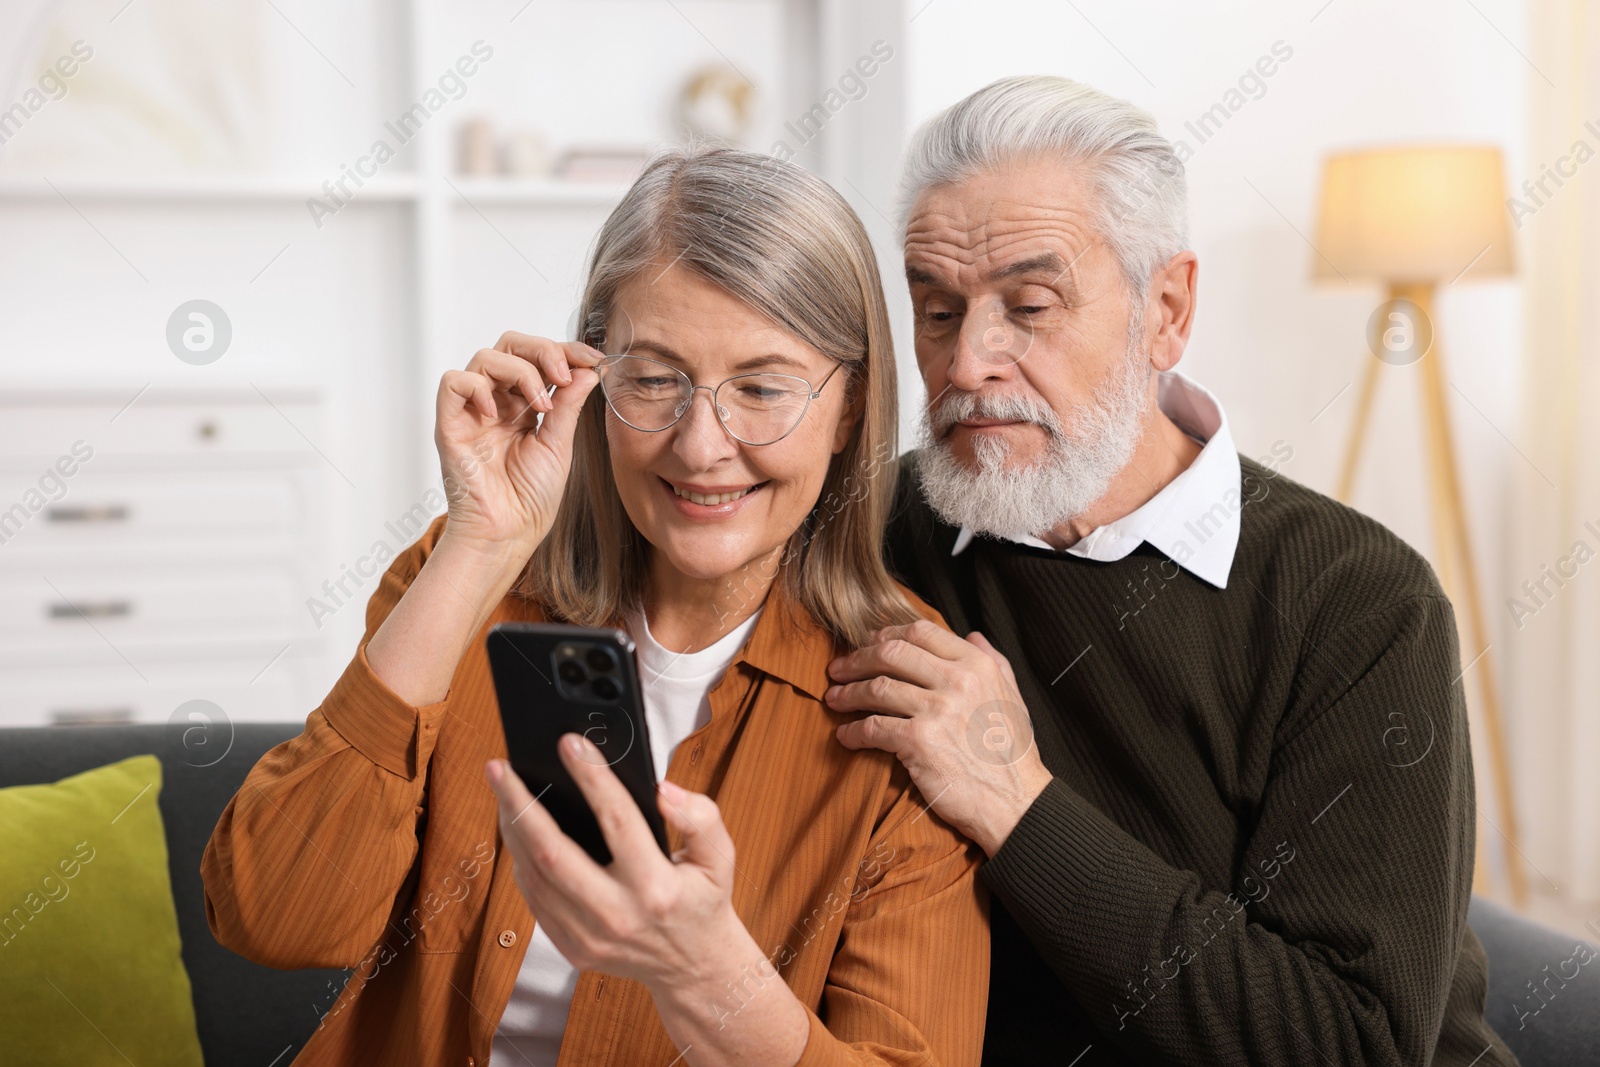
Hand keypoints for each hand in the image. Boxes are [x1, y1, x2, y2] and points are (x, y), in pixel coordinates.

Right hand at [435, 331, 602, 556]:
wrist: (509, 532)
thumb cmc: (531, 497)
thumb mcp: (560, 444)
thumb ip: (569, 404)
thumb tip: (588, 368)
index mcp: (524, 405)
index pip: (538, 358)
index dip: (564, 350)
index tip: (592, 359)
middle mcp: (496, 401)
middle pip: (510, 345)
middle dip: (542, 350)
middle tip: (564, 374)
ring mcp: (472, 411)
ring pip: (485, 357)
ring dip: (520, 371)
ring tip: (540, 404)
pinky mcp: (450, 424)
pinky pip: (453, 383)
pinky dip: (477, 388)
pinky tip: (498, 415)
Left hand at [484, 736, 752, 990]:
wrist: (692, 968)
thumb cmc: (703, 900)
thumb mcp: (720, 857)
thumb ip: (701, 818)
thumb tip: (662, 789)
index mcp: (657, 888)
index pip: (617, 820)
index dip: (591, 776)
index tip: (569, 743)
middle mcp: (617, 915)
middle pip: (552, 853)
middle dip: (520, 804)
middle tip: (500, 767)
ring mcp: (589, 937)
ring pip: (534, 875)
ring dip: (512, 829)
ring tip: (503, 791)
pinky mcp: (572, 948)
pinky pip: (534, 898)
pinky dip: (521, 860)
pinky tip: (517, 832)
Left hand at [826, 620, 1052, 855]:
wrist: (1015, 802)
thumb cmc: (1012, 754)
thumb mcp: (1012, 696)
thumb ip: (993, 660)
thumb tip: (971, 635)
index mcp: (977, 665)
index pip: (920, 631)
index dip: (886, 635)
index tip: (867, 644)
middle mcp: (957, 681)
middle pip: (890, 653)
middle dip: (857, 658)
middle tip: (838, 669)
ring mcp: (937, 710)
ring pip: (876, 688)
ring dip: (847, 693)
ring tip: (833, 699)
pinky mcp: (919, 742)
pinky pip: (872, 728)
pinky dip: (852, 731)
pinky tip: (844, 735)